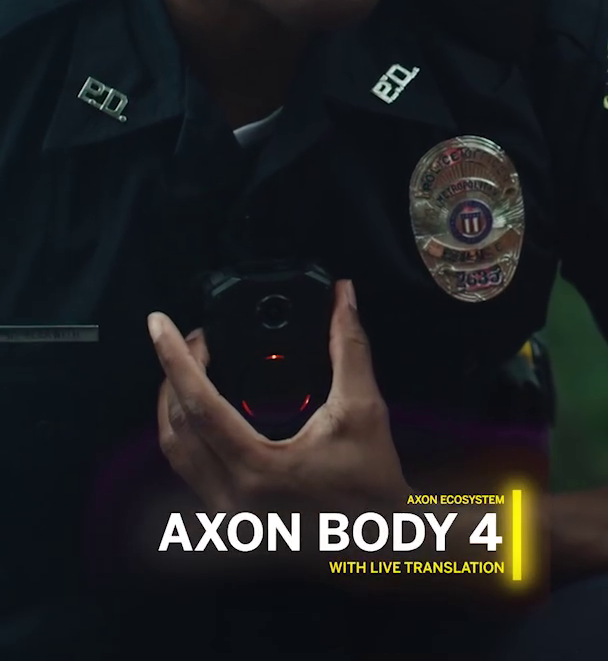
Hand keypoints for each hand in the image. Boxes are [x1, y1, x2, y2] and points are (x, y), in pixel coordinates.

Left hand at [148, 280, 408, 530]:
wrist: (385, 547)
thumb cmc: (374, 486)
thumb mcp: (362, 409)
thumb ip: (349, 348)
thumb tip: (342, 300)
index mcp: (259, 469)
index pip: (199, 404)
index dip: (175, 357)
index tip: (159, 324)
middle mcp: (233, 498)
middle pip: (175, 426)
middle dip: (173, 374)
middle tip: (191, 339)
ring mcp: (228, 516)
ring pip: (176, 454)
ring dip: (174, 407)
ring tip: (189, 369)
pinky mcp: (231, 522)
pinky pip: (190, 473)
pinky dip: (188, 436)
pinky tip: (203, 412)